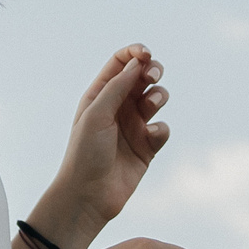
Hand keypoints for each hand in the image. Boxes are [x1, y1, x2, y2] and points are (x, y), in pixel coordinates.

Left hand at [47, 45, 171, 239]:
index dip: (135, 53)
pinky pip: (163, 128)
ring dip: (158, 96)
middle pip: (143, 76)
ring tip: (150, 106)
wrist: (89, 195)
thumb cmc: (85, 153)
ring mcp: (134, 126)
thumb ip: (118, 86)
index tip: (147, 54)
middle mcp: (118, 107)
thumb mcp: (96, 114)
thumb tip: (138, 62)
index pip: (121, 63)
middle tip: (152, 77)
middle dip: (152, 71)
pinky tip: (150, 138)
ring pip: (157, 99)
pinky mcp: (148, 146)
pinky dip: (161, 129)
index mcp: (100, 94)